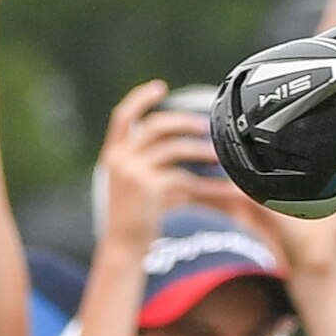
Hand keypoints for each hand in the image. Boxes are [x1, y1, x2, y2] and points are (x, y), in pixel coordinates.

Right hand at [94, 81, 207, 268]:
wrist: (122, 249)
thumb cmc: (133, 221)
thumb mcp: (138, 187)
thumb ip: (156, 167)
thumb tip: (193, 155)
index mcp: (112, 155)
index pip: (123, 117)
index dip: (140, 99)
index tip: (160, 86)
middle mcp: (120, 159)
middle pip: (156, 126)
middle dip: (183, 122)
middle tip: (204, 126)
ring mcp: (133, 172)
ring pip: (173, 148)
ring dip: (198, 149)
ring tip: (216, 156)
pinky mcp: (150, 188)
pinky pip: (185, 178)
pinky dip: (207, 184)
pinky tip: (222, 189)